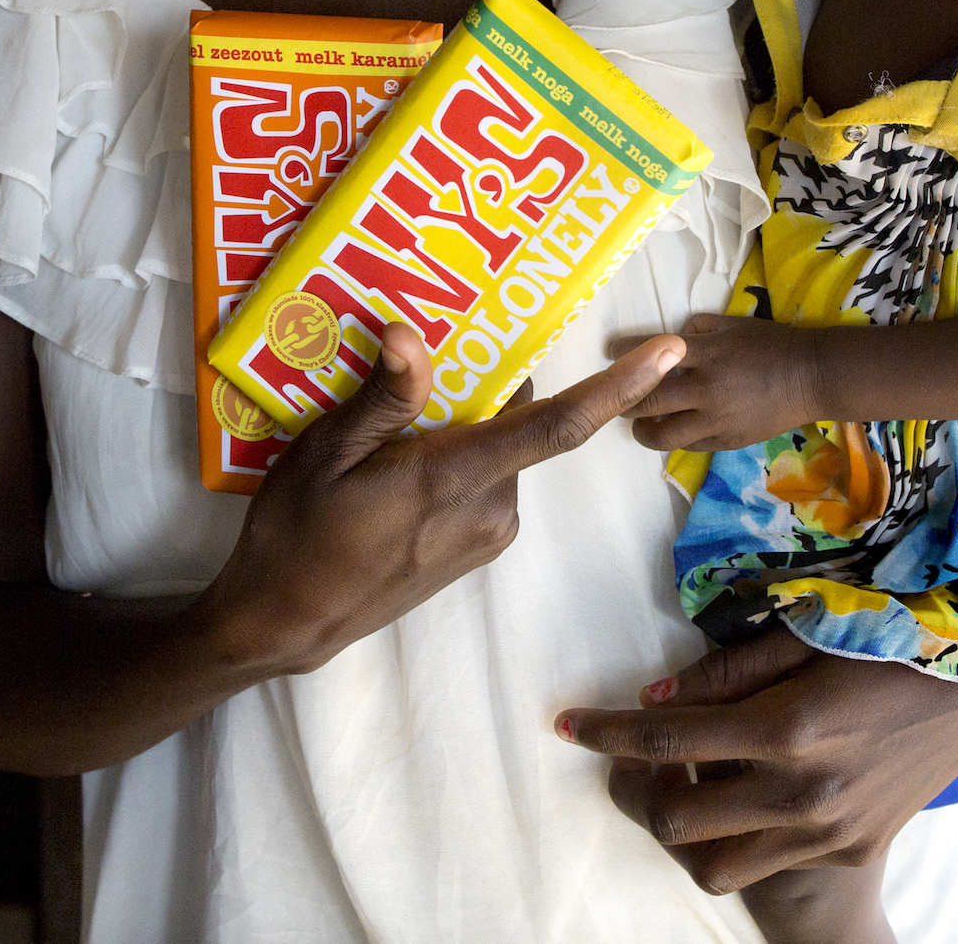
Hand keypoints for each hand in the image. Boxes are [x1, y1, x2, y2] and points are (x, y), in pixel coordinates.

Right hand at [199, 323, 683, 677]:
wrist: (286, 623)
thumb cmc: (296, 533)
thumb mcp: (324, 453)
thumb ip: (382, 398)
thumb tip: (412, 334)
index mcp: (457, 480)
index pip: (558, 427)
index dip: (619, 386)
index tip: (671, 350)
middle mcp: (492, 508)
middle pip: (522, 420)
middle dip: (493, 378)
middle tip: (434, 344)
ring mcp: (490, 532)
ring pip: (502, 446)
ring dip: (469, 418)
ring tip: (394, 414)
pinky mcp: (479, 547)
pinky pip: (486, 475)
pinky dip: (461, 451)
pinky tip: (401, 455)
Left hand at [557, 623, 957, 891]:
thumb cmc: (888, 639)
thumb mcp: (806, 635)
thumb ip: (725, 672)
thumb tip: (653, 697)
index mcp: (786, 727)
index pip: (665, 739)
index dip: (605, 732)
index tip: (566, 724)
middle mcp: (801, 791)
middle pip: (672, 817)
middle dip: (636, 786)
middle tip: (640, 753)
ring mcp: (827, 831)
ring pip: (711, 863)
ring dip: (685, 825)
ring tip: (692, 780)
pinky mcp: (849, 850)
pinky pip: (766, 861)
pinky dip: (741, 833)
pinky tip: (751, 790)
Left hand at [628, 312, 825, 451]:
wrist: (811, 377)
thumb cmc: (771, 344)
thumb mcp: (732, 325)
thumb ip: (697, 328)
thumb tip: (671, 340)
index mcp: (705, 353)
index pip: (652, 352)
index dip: (624, 352)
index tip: (608, 351)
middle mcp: (705, 389)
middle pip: (648, 400)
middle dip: (625, 400)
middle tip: (615, 397)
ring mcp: (716, 420)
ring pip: (662, 434)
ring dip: (643, 430)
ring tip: (639, 425)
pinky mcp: (727, 441)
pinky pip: (689, 445)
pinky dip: (674, 439)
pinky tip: (671, 431)